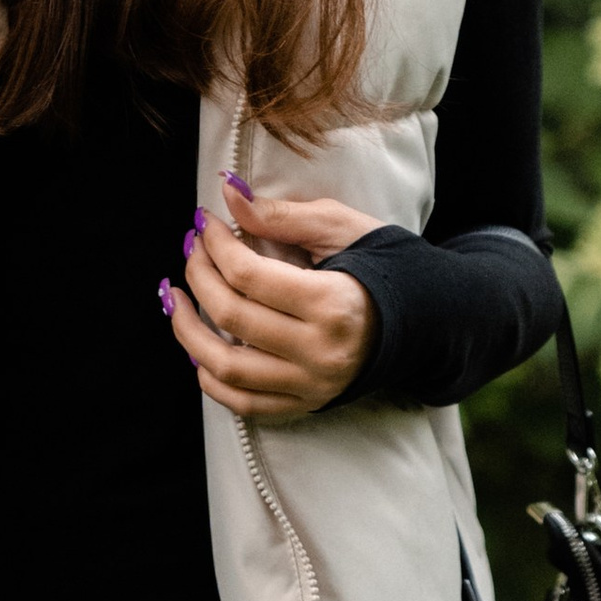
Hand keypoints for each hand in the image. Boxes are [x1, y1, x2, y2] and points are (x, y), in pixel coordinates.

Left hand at [162, 172, 381, 421]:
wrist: (424, 320)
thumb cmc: (383, 265)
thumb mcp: (340, 227)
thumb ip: (282, 214)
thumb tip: (229, 195)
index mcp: (334, 304)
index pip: (250, 276)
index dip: (215, 244)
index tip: (204, 222)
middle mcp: (322, 353)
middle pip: (233, 317)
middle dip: (198, 276)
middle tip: (191, 249)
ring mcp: (312, 386)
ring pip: (227, 369)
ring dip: (187, 332)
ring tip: (175, 298)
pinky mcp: (306, 404)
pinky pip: (243, 403)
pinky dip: (210, 377)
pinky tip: (197, 346)